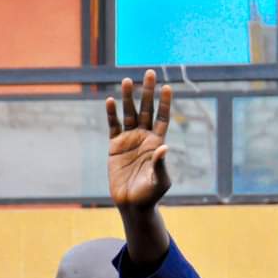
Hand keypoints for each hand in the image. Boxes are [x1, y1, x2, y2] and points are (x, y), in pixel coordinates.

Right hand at [107, 69, 173, 210]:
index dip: (165, 103)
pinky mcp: (115, 146)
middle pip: (146, 110)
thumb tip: (163, 147)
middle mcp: (143, 138)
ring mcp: (129, 140)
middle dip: (147, 92)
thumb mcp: (160, 181)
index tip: (167, 87)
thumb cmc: (150, 194)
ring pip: (129, 114)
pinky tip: (110, 101)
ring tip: (127, 81)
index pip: (162, 118)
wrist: (132, 204)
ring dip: (128, 98)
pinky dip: (111, 114)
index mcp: (157, 143)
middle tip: (150, 73)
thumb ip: (160, 164)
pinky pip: (113, 126)